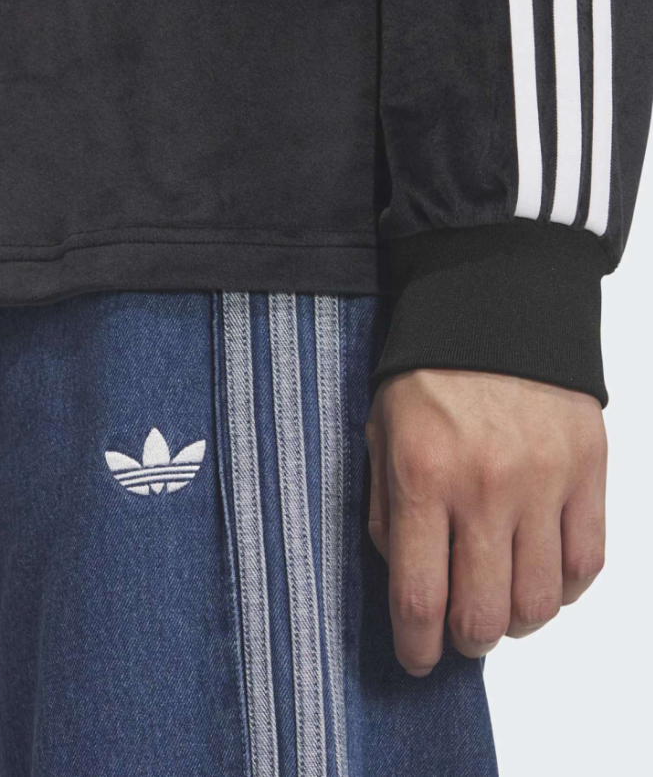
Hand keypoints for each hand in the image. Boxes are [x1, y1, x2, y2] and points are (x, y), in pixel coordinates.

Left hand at [367, 370, 605, 676]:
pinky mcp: (589, 472)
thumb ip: (384, 509)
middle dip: (464, 641)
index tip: (416, 659)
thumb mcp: (380, 434)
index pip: (419, 594)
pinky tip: (540, 574)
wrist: (493, 310)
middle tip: (457, 633)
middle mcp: (484, 488)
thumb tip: (404, 578)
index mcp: (421, 477)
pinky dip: (563, 589)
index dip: (416, 645)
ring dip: (515, 622)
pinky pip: (586, 564)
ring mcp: (544, 482)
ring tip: (499, 604)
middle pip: (483, 612)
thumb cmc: (427, 377)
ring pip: (540, 602)